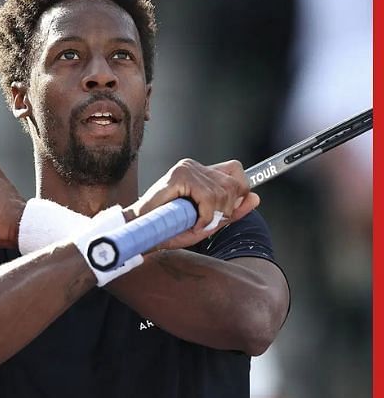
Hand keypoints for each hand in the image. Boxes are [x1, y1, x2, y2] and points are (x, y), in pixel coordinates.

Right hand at [124, 159, 259, 250]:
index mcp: (200, 172)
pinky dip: (206, 216)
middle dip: (227, 209)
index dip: (239, 191)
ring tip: (198, 223)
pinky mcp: (179, 176)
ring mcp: (186, 169)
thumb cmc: (169, 227)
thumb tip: (255, 198)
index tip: (228, 210)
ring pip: (223, 192)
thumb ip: (232, 210)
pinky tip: (194, 222)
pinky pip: (208, 198)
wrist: (142, 231)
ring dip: (215, 215)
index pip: (235, 170)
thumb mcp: (207, 221)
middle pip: (234, 183)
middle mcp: (193, 166)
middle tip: (208, 222)